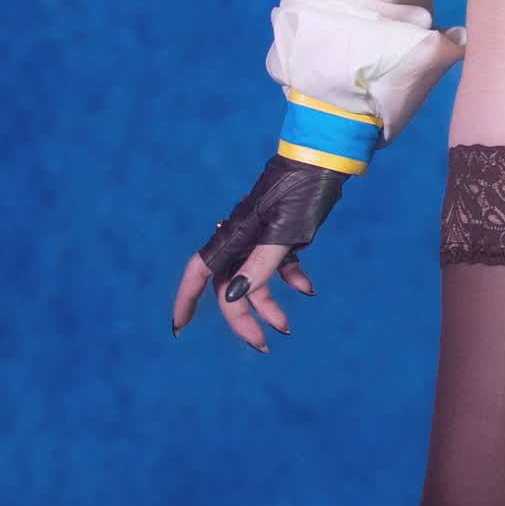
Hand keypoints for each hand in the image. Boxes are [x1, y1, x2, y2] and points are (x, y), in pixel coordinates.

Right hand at [171, 153, 344, 352]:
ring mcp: (261, 235)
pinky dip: (290, 279)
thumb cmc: (304, 192)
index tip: (178, 327)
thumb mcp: (285, 233)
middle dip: (242, 319)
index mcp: (235, 236)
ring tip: (287, 328)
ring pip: (254, 279)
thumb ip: (260, 266)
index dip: (186, 299)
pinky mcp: (282, 231)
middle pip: (230, 285)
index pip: (200, 273)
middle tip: (263, 346)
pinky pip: (278, 264)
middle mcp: (242, 237)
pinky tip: (306, 290)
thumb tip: (233, 297)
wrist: (325, 159)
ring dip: (267, 305)